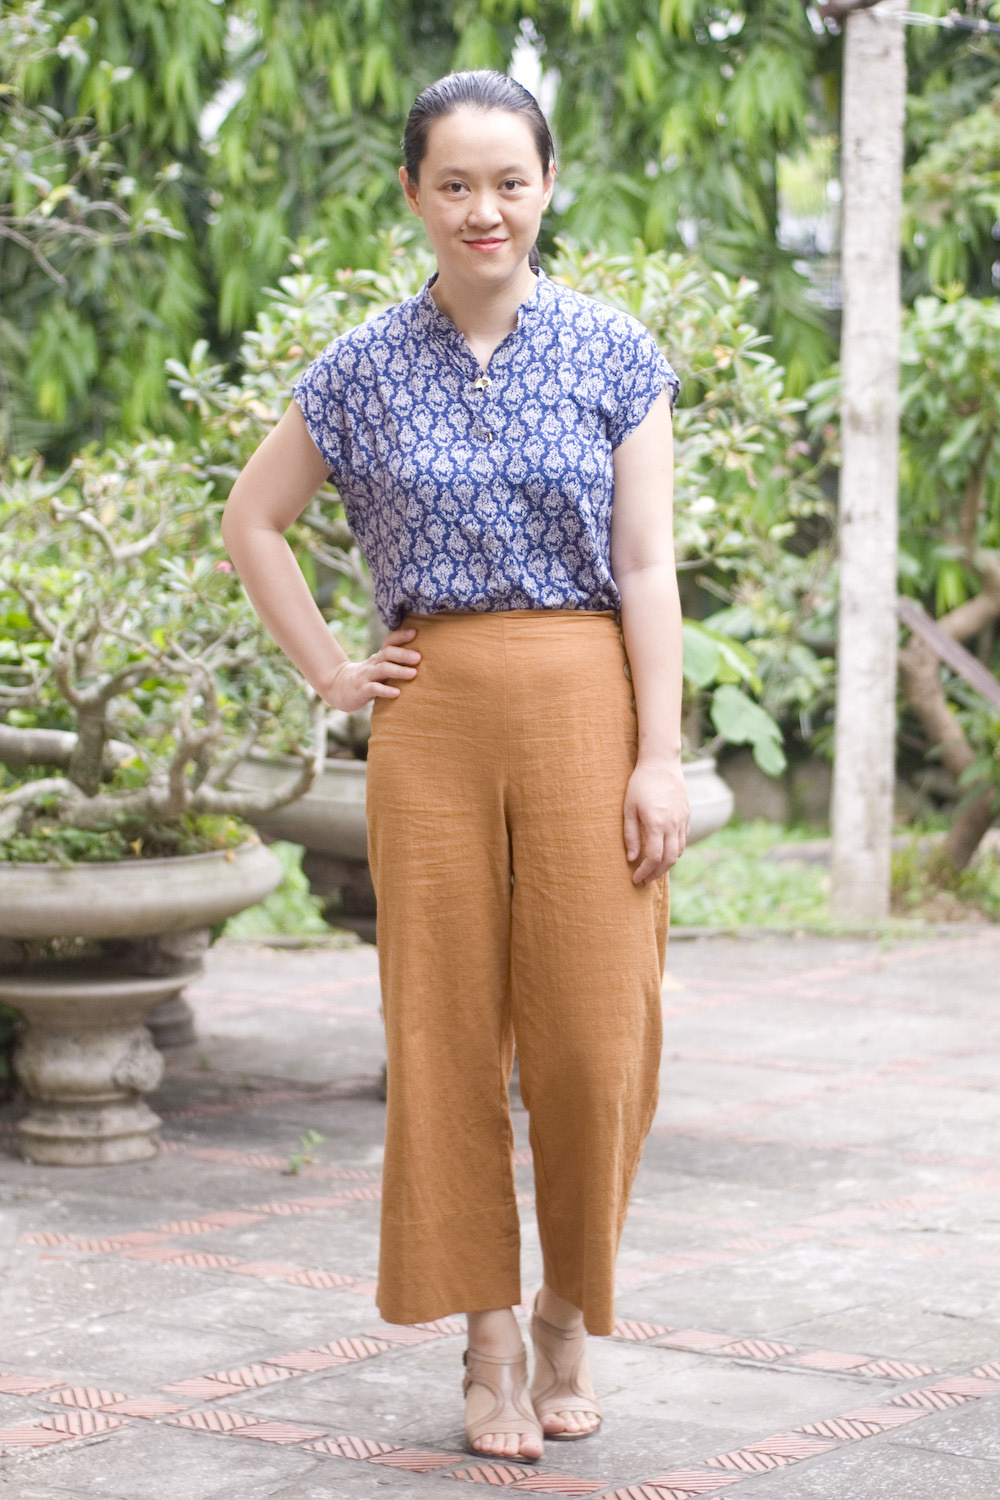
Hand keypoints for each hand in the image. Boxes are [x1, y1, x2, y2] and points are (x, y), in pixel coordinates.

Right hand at [320, 628, 420, 711]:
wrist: (338, 688)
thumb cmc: (367, 678)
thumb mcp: (379, 667)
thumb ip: (394, 663)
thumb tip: (421, 658)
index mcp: (378, 657)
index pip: (389, 643)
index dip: (400, 636)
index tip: (415, 633)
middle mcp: (372, 664)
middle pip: (387, 654)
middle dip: (403, 654)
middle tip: (418, 657)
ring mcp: (366, 676)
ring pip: (382, 670)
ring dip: (398, 671)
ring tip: (413, 673)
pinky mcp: (361, 690)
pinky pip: (373, 689)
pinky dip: (386, 690)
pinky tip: (397, 693)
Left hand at [623, 758, 689, 884]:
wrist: (661, 764)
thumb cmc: (640, 784)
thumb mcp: (628, 808)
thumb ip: (630, 835)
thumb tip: (632, 858)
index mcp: (657, 823)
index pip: (653, 857)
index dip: (644, 871)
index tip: (635, 878)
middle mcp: (673, 825)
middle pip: (669, 860)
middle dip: (656, 874)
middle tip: (644, 880)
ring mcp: (682, 821)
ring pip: (679, 852)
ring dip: (666, 865)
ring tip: (653, 870)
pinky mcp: (687, 816)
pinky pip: (683, 841)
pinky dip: (674, 852)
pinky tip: (663, 853)